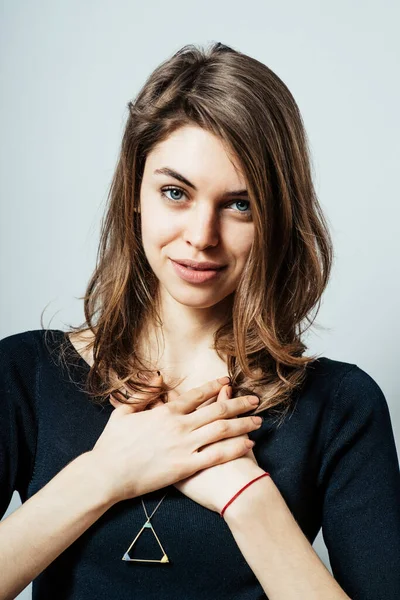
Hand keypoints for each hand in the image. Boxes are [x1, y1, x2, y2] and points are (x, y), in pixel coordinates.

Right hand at [89, 374, 261, 504]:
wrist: (106, 474)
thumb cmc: (112, 444)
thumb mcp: (124, 411)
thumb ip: (143, 393)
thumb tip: (158, 376)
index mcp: (165, 411)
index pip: (197, 394)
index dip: (215, 387)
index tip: (228, 382)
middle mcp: (179, 425)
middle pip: (217, 409)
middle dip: (239, 403)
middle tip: (255, 400)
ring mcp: (183, 446)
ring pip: (221, 430)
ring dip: (243, 423)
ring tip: (258, 420)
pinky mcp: (185, 467)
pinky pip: (216, 455)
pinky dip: (234, 448)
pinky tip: (248, 444)